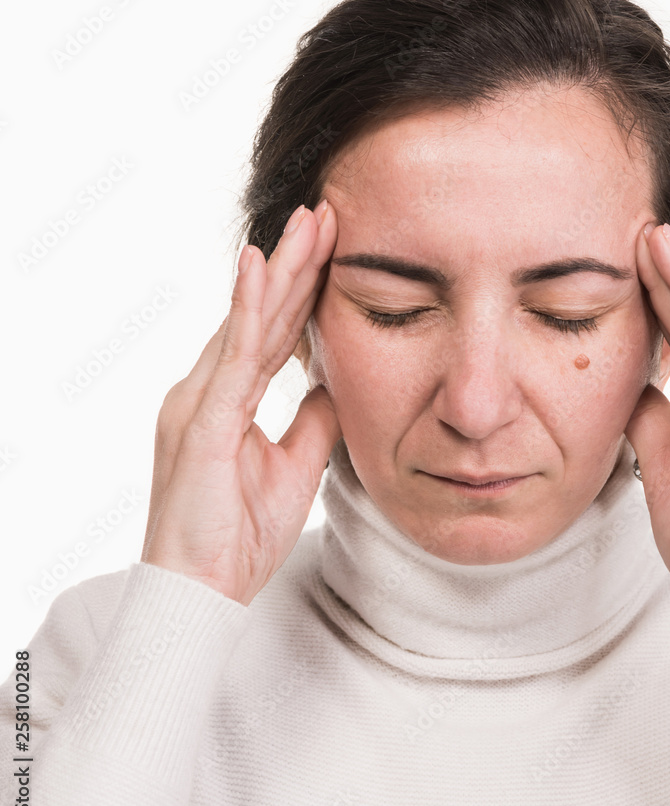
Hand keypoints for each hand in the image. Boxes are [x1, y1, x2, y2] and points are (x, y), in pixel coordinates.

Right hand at [140, 200, 339, 605]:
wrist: (203, 592)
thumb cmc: (239, 535)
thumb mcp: (294, 467)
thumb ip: (311, 421)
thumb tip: (334, 385)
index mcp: (228, 399)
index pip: (272, 331)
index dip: (301, 289)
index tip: (331, 247)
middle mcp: (208, 388)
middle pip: (261, 314)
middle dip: (296, 263)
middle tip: (326, 213)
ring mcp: (200, 400)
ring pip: (249, 321)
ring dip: (281, 269)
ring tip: (310, 221)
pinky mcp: (203, 420)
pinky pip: (233, 355)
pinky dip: (248, 308)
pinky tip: (260, 265)